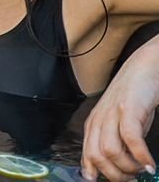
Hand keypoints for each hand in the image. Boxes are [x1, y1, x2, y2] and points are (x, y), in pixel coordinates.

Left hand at [81, 45, 158, 180]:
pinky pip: (131, 139)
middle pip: (97, 157)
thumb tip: (116, 166)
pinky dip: (141, 156)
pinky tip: (150, 164)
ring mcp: (112, 114)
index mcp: (93, 125)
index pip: (87, 156)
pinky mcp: (129, 109)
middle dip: (116, 175)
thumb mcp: (119, 123)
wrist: (143, 68)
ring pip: (111, 151)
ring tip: (142, 170)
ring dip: (129, 167)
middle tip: (132, 178)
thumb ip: (116, 142)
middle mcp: (99, 120)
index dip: (97, 174)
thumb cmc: (133, 98)